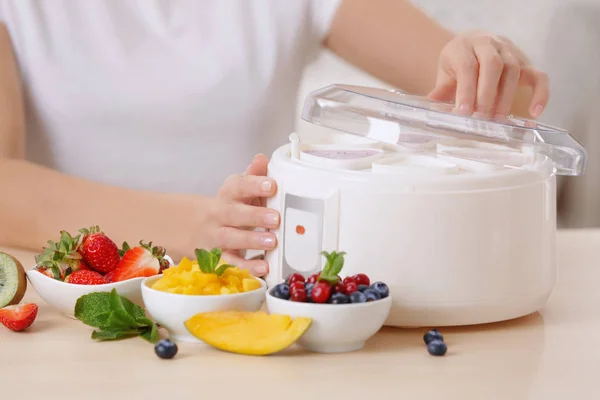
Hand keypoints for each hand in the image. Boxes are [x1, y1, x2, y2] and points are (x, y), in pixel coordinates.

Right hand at [198, 154, 278, 275]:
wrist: (198, 227)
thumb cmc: (233, 206)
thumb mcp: (241, 189)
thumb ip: (253, 175)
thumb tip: (262, 158)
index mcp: (228, 193)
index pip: (238, 186)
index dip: (254, 184)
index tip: (271, 185)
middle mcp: (220, 213)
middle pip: (234, 213)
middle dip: (255, 215)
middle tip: (275, 218)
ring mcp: (217, 236)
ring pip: (231, 238)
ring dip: (251, 240)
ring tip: (272, 242)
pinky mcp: (218, 256)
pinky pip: (231, 262)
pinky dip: (246, 266)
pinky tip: (263, 267)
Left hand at [428, 30, 548, 118]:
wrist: (472, 45)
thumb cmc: (457, 64)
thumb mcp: (445, 73)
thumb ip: (442, 89)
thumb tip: (433, 104)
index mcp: (464, 46)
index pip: (468, 66)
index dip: (466, 90)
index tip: (463, 112)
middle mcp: (488, 44)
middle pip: (493, 65)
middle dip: (487, 94)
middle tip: (481, 118)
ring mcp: (509, 51)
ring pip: (514, 69)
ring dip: (506, 98)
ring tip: (497, 119)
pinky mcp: (525, 62)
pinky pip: (539, 75)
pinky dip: (541, 94)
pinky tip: (535, 113)